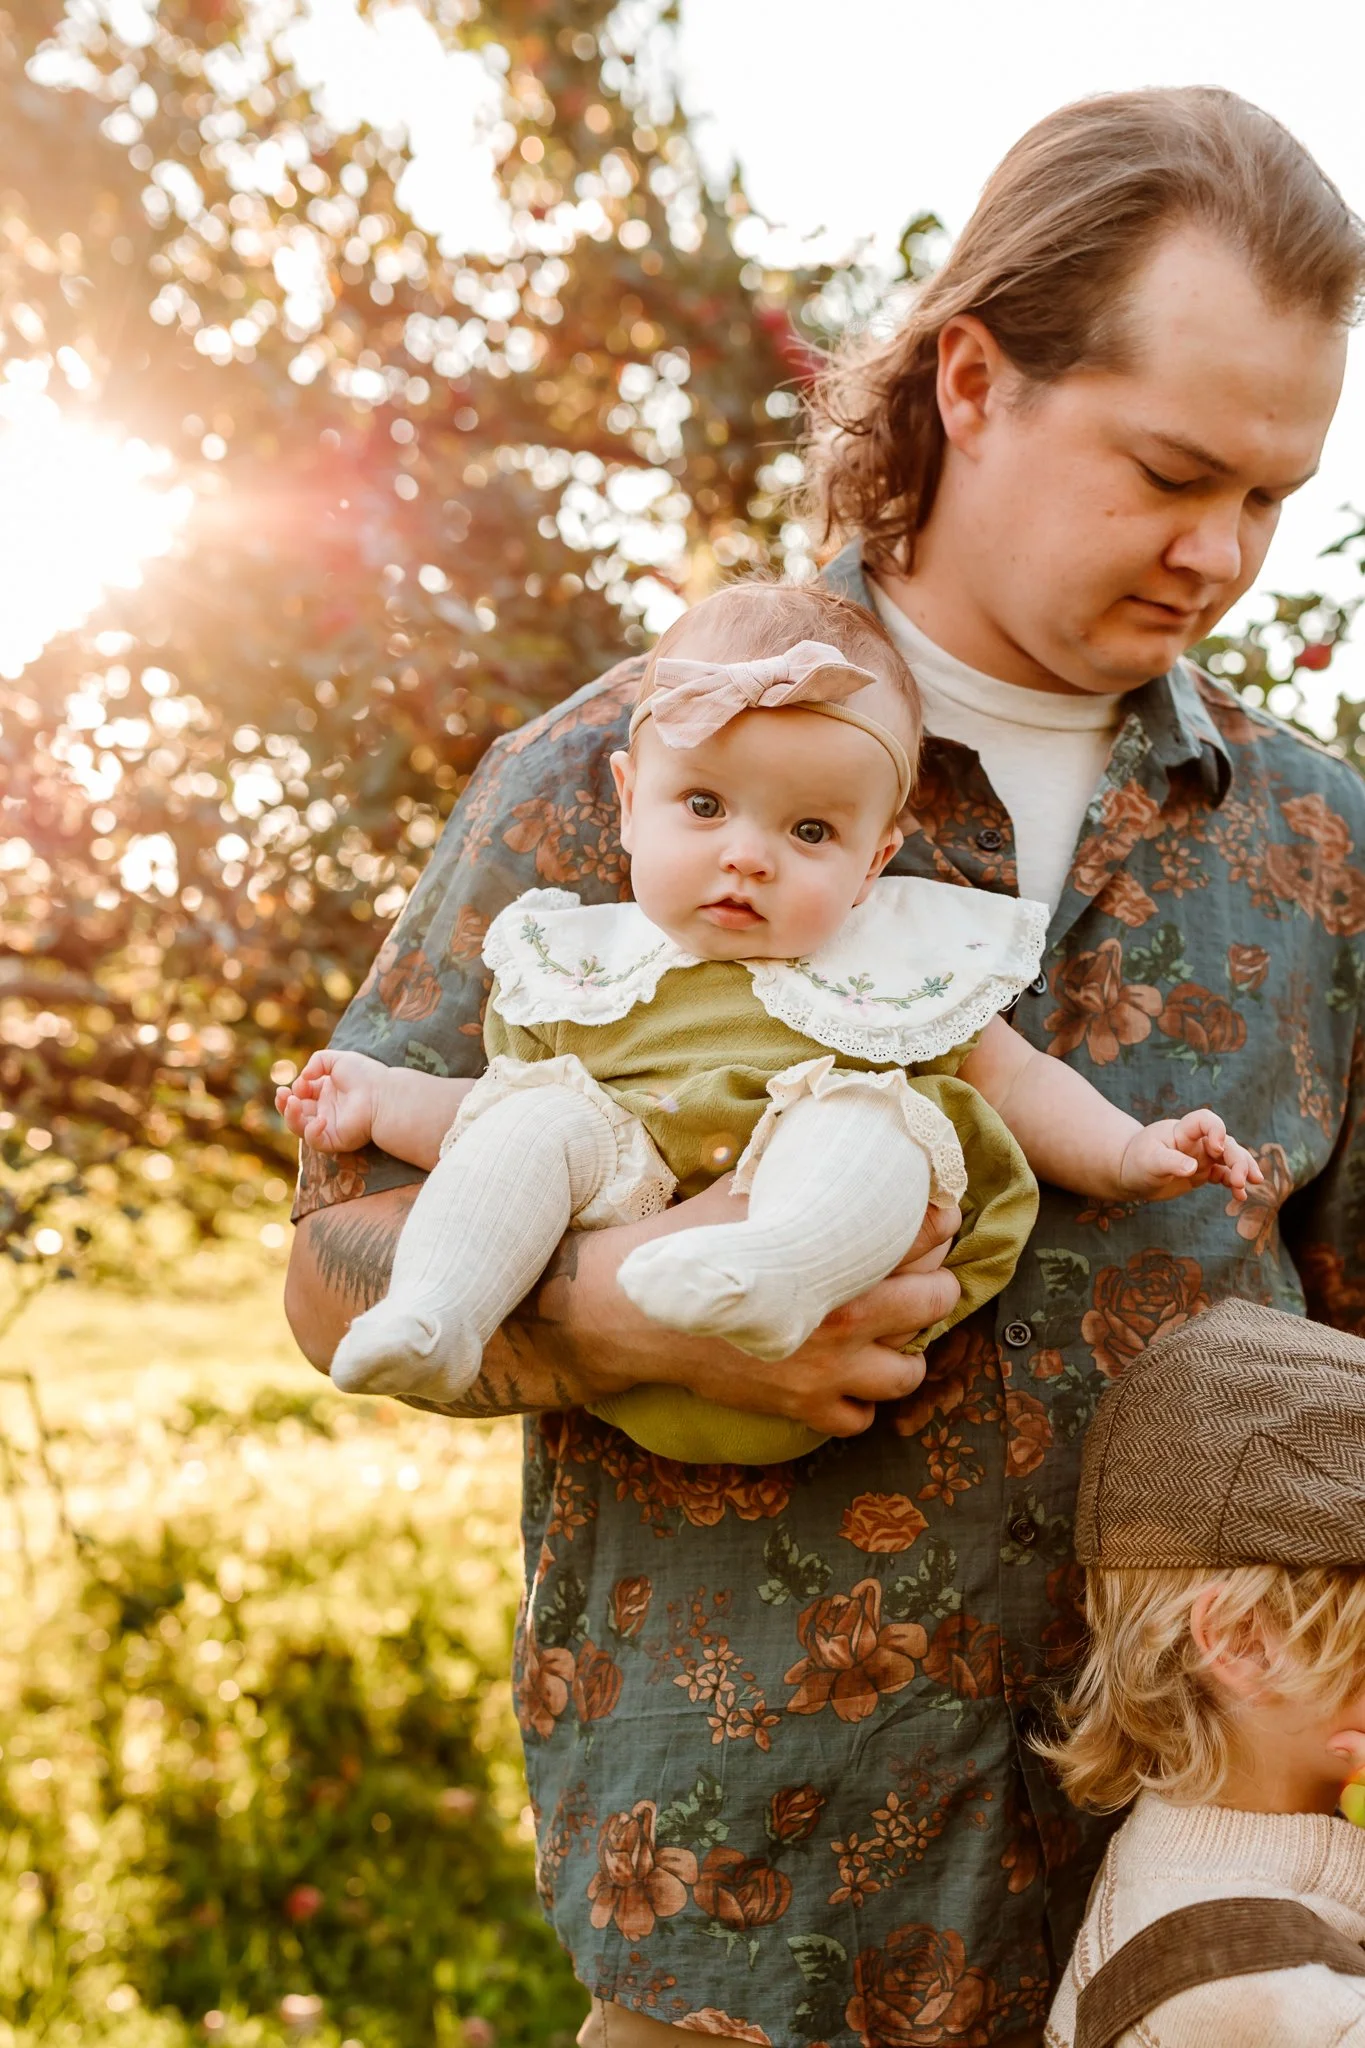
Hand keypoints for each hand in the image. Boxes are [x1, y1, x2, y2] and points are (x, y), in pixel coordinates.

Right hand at [277, 1049, 385, 1153]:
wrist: (383, 1093)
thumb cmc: (365, 1075)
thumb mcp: (338, 1060)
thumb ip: (317, 1061)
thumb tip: (302, 1078)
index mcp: (325, 1093)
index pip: (300, 1094)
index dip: (296, 1088)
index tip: (304, 1081)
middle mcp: (325, 1110)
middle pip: (295, 1112)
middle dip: (284, 1103)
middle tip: (282, 1093)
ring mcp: (328, 1126)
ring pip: (299, 1128)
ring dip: (290, 1115)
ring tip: (291, 1102)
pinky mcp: (334, 1139)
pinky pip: (315, 1141)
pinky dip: (312, 1131)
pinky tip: (321, 1119)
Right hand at [560, 1188, 962, 1439]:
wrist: (637, 1312)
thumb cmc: (689, 1243)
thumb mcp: (742, 1191)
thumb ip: (791, 1170)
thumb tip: (820, 1127)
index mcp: (832, 1257)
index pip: (921, 1237)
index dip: (938, 1223)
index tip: (940, 1216)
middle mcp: (841, 1318)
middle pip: (933, 1301)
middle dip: (937, 1284)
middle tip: (924, 1275)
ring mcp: (824, 1371)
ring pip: (907, 1372)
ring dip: (907, 1351)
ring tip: (892, 1333)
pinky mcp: (801, 1408)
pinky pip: (860, 1420)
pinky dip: (860, 1402)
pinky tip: (847, 1376)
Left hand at [1119, 1109, 1262, 1203]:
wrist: (1130, 1174)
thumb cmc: (1136, 1161)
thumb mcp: (1150, 1161)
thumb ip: (1170, 1162)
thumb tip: (1192, 1168)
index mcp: (1182, 1131)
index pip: (1205, 1121)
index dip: (1216, 1129)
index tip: (1218, 1149)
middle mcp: (1197, 1141)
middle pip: (1226, 1143)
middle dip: (1238, 1159)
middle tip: (1244, 1180)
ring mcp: (1202, 1157)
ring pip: (1230, 1159)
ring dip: (1243, 1169)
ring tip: (1252, 1184)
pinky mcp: (1203, 1172)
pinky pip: (1224, 1175)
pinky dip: (1234, 1184)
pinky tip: (1240, 1196)